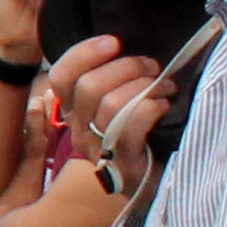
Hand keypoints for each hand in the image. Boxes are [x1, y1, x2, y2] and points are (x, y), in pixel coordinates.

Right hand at [50, 36, 163, 167]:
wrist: (160, 184)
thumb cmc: (143, 135)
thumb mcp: (117, 103)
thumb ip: (109, 79)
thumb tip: (118, 43)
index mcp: (74, 111)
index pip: (61, 76)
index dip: (84, 53)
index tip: (114, 42)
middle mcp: (79, 131)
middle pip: (88, 86)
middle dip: (126, 67)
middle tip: (151, 67)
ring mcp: (99, 150)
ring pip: (111, 104)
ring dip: (145, 87)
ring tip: (165, 87)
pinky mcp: (124, 164)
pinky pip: (131, 127)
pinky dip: (151, 108)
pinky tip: (164, 105)